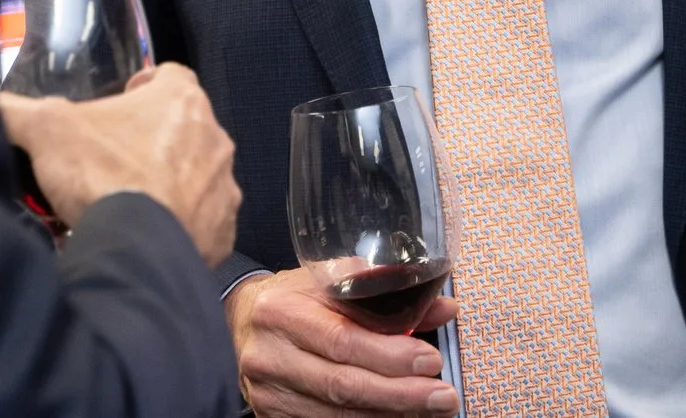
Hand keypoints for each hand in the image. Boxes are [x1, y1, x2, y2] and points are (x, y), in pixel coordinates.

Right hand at [0, 63, 240, 263]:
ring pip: (197, 176)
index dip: (146, 85)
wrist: (137, 250)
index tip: (123, 101)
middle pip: (183, 128)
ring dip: (171, 182)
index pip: (171, 76)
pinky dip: (181, 225)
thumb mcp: (46, 130)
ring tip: (130, 201)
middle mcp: (214, 138)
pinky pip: (204, 222)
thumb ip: (16, 110)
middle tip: (115, 159)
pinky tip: (149, 233)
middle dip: (154, 139)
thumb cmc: (100, 175)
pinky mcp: (222, 232)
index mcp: (182, 100)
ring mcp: (224, 188)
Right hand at [227, 267, 458, 417]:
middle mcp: (271, 355)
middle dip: (401, 394)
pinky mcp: (272, 416)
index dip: (389, 355)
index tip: (429, 361)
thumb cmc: (293, 298)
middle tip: (443, 396)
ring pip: (337, 415)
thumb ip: (383, 293)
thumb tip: (443, 307)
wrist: (241, 323)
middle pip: (343, 385)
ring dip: (390, 415)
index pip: (341, 340)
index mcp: (282, 311)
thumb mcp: (329, 282)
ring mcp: (269, 392)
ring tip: (431, 411)